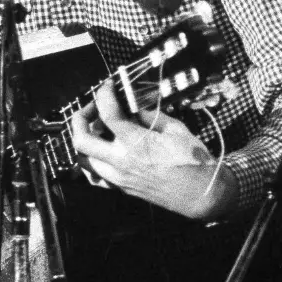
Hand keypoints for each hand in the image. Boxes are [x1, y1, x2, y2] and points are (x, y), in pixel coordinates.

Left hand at [70, 81, 236, 219]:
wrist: (201, 195)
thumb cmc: (194, 161)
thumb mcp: (176, 130)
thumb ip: (151, 116)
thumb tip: (135, 108)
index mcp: (136, 143)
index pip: (107, 113)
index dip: (103, 94)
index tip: (108, 86)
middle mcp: (122, 161)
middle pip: (81, 140)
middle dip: (80, 118)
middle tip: (93, 107)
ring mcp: (119, 177)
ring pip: (84, 159)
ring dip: (85, 140)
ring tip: (98, 128)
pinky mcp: (122, 188)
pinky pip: (96, 173)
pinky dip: (95, 158)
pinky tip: (107, 149)